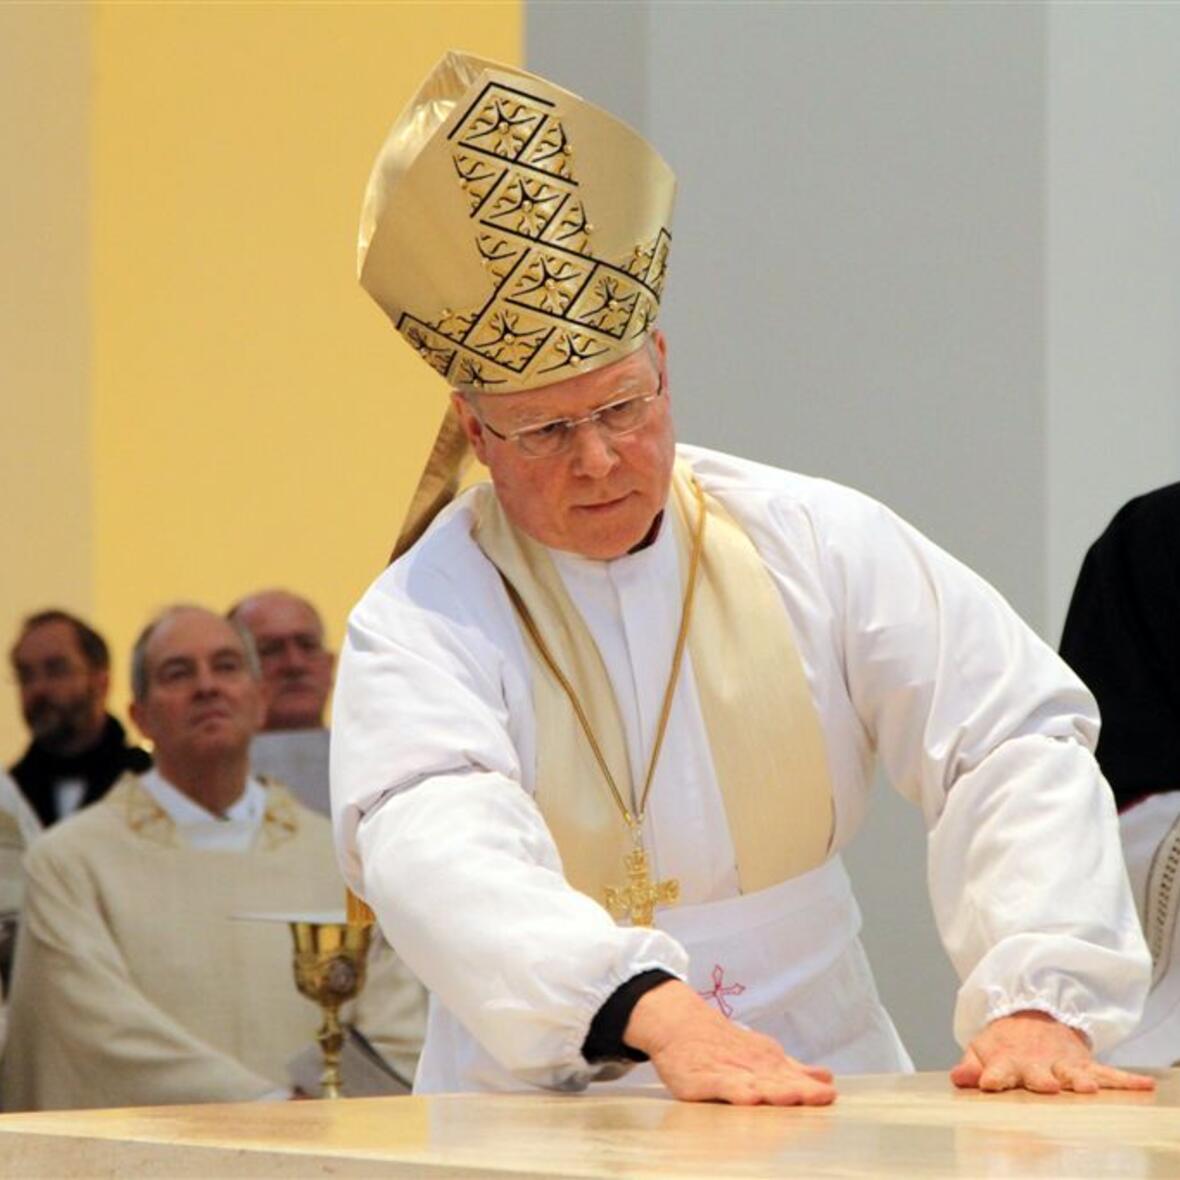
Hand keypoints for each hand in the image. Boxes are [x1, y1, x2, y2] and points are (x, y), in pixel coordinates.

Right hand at [623, 980, 836, 1105]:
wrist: (681, 1026)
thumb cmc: (725, 1045)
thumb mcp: (762, 1053)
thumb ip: (793, 1070)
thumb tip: (827, 1078)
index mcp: (769, 1061)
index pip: (794, 1078)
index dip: (812, 1089)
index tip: (831, 1095)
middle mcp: (752, 1066)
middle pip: (780, 1081)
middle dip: (801, 1090)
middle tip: (822, 1096)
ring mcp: (729, 1071)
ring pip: (755, 1083)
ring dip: (775, 1090)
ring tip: (793, 1097)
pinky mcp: (705, 1079)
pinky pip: (722, 1086)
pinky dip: (736, 1090)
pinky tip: (749, 1098)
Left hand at [951, 1009, 1155, 1093]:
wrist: (1033, 1011)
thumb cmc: (1006, 1042)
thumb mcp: (982, 1048)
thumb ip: (971, 1065)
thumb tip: (958, 1078)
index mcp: (1009, 1061)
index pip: (999, 1070)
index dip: (992, 1076)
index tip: (988, 1082)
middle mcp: (1039, 1063)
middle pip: (1040, 1073)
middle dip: (1043, 1080)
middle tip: (1048, 1085)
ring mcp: (1064, 1063)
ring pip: (1074, 1072)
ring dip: (1080, 1079)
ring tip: (1088, 1087)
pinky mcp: (1086, 1064)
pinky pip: (1110, 1074)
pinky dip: (1128, 1080)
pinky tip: (1145, 1085)